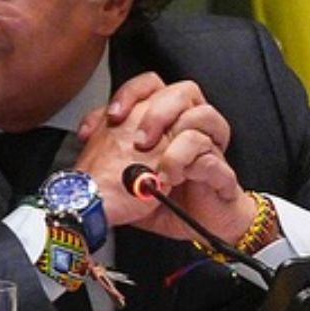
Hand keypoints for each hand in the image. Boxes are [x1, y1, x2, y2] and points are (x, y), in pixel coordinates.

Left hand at [77, 72, 257, 244]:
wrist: (200, 226)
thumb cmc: (164, 198)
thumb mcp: (128, 172)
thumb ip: (112, 148)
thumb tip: (87, 133)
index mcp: (166, 121)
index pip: (152, 84)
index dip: (131, 93)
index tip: (112, 116)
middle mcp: (189, 127)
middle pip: (184, 91)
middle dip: (158, 112)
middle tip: (140, 141)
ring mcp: (209, 147)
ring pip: (205, 116)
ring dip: (177, 140)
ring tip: (161, 169)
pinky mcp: (222, 171)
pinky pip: (212, 156)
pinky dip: (191, 164)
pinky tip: (175, 178)